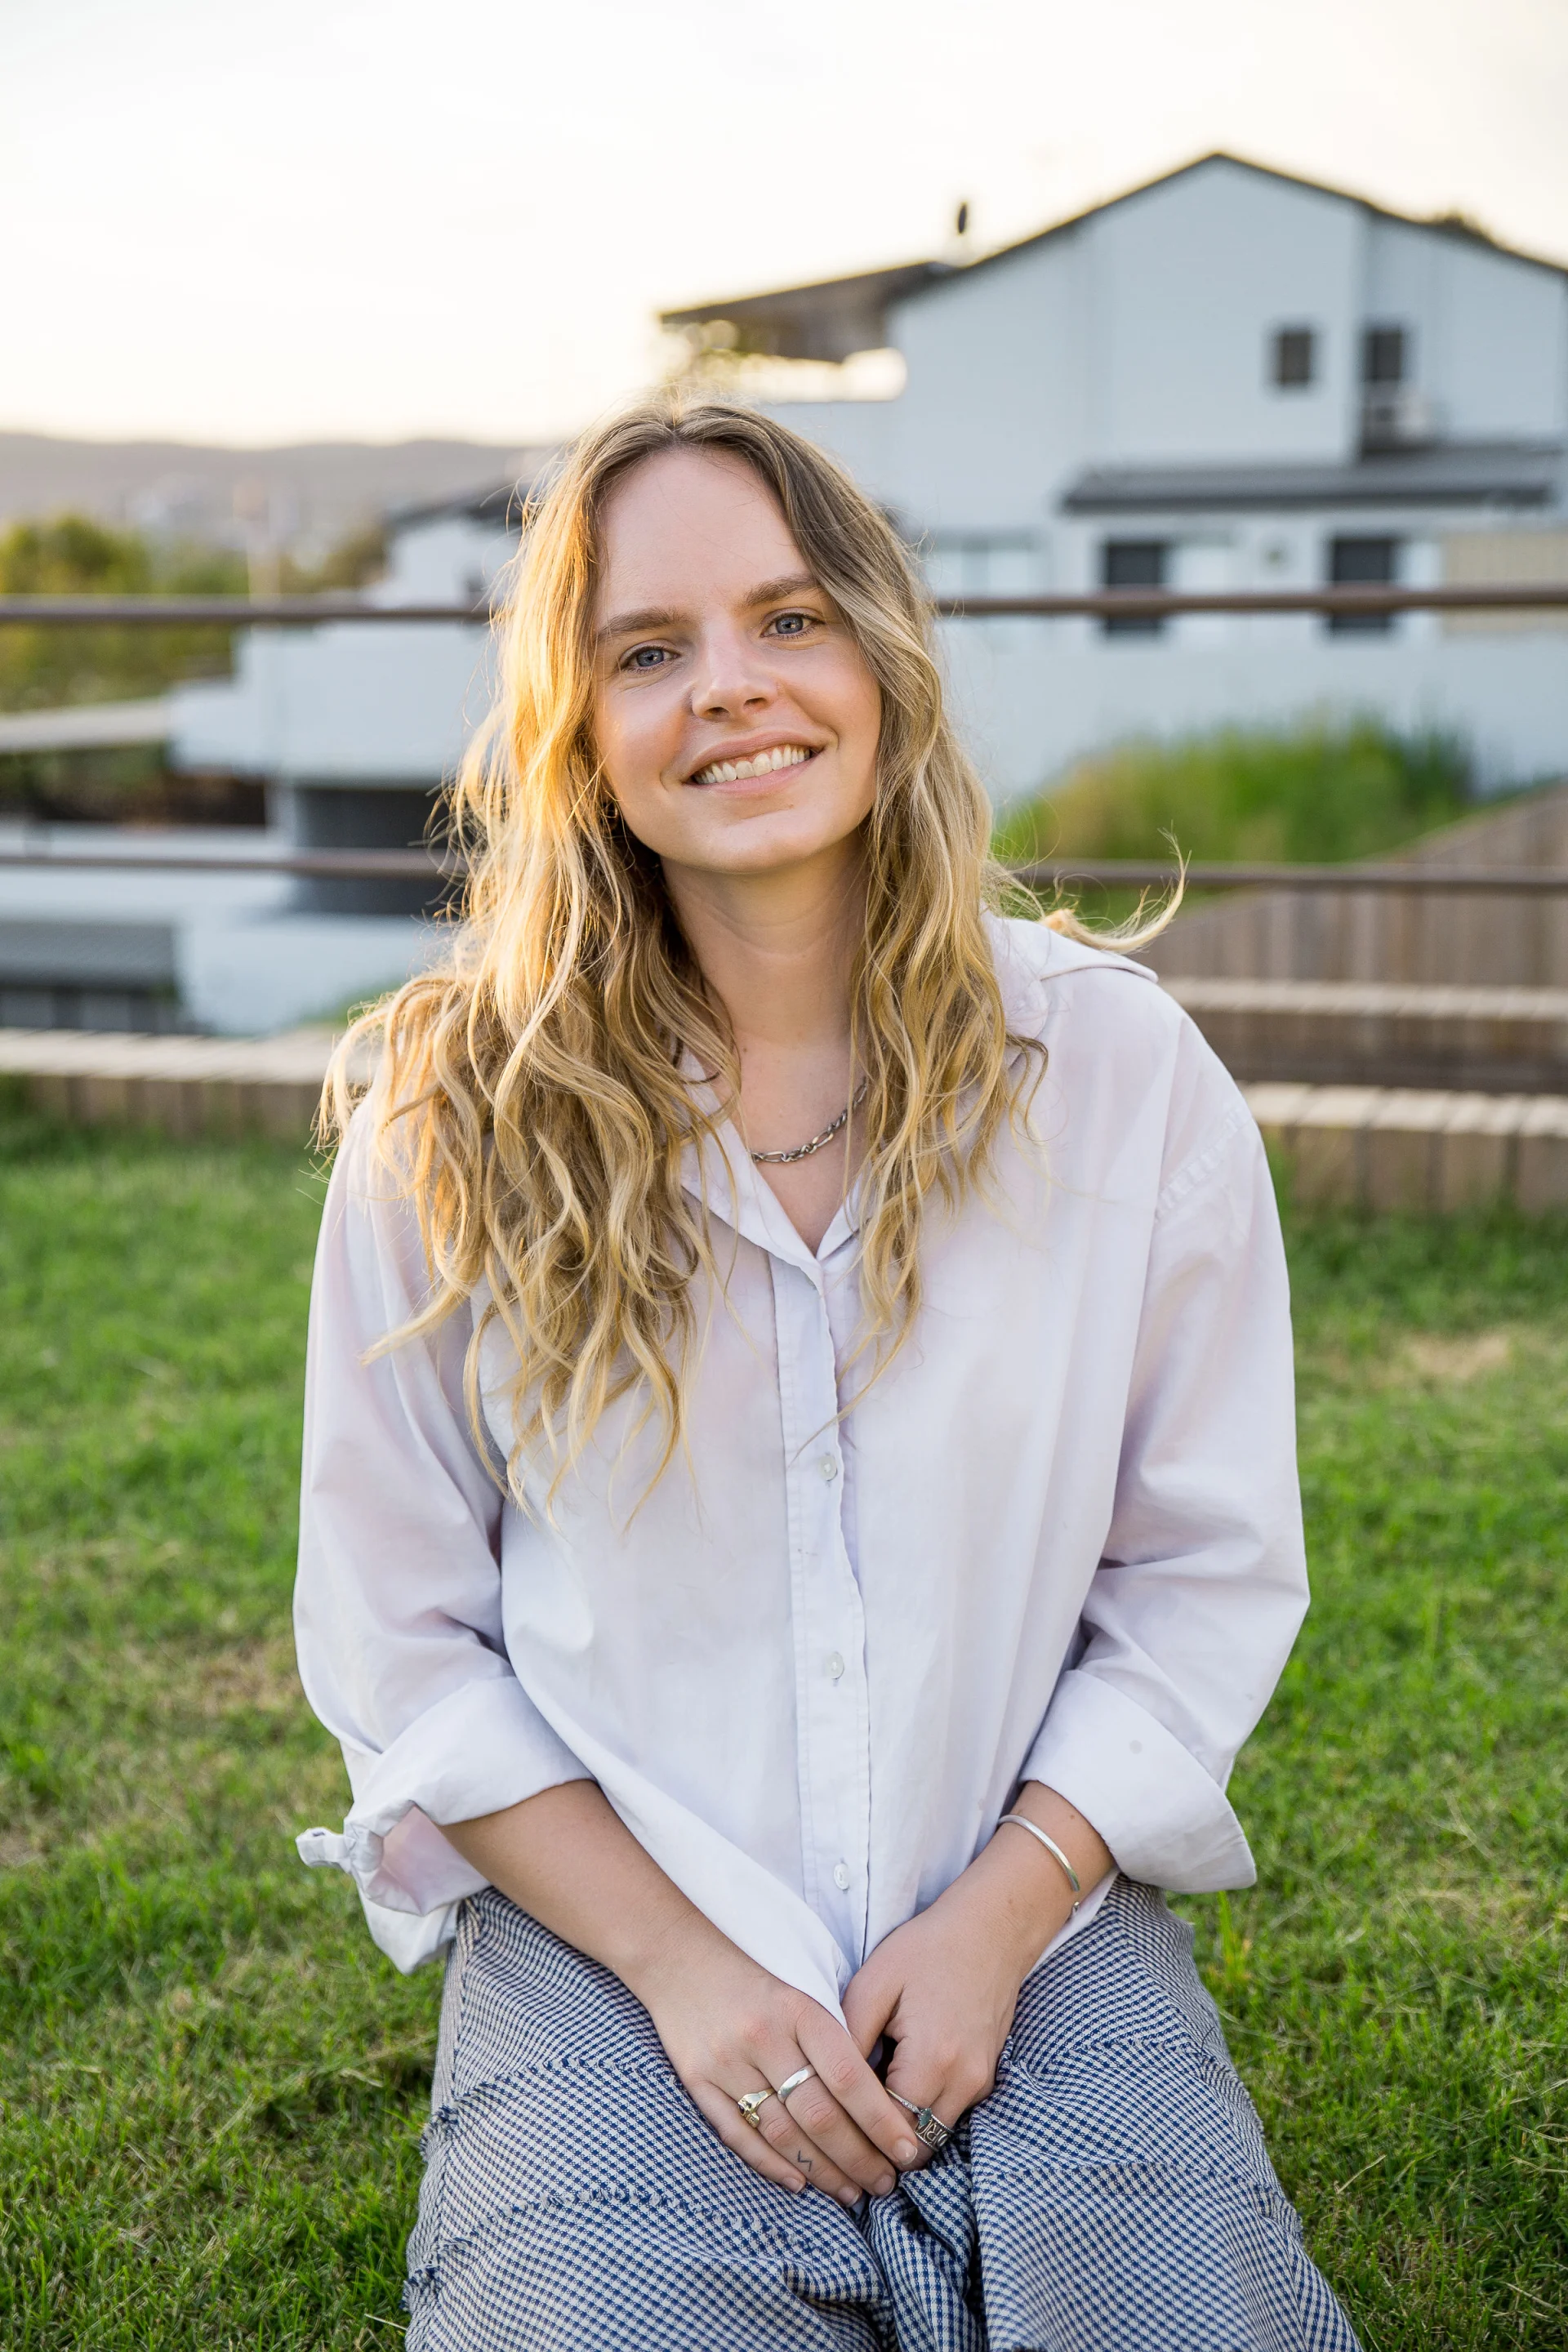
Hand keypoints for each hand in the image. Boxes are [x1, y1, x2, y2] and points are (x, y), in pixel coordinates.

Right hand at [634, 1913, 923, 2204]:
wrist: (680, 1958)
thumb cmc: (756, 1979)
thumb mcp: (802, 1992)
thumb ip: (834, 2040)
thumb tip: (879, 2103)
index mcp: (798, 2010)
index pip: (849, 2078)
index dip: (882, 2122)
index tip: (908, 2150)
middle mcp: (763, 2038)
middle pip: (819, 2114)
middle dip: (859, 2157)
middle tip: (885, 2183)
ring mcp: (726, 2063)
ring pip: (783, 2133)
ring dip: (822, 2170)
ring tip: (851, 2191)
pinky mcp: (697, 2082)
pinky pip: (737, 2136)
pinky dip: (770, 2164)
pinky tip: (799, 2182)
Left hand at [842, 1790, 1110, 2160]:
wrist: (990, 1928)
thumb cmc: (925, 1950)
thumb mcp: (873, 1985)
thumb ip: (848, 2042)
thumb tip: (824, 2089)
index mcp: (931, 2061)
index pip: (888, 2133)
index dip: (855, 2136)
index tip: (828, 2127)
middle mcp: (962, 2083)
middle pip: (914, 2147)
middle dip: (877, 2144)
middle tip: (840, 2129)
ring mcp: (979, 2083)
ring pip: (933, 2136)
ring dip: (900, 2131)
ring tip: (864, 2107)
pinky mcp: (986, 2077)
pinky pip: (947, 2115)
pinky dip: (920, 2113)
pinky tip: (893, 2086)